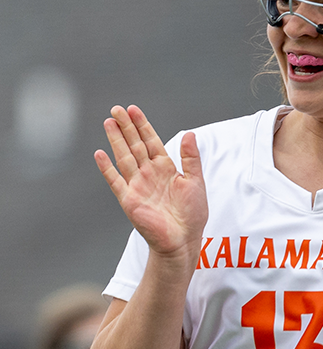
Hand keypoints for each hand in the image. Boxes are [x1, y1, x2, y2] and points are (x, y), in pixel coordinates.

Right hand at [94, 105, 206, 261]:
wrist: (183, 239)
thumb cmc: (192, 213)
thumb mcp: (195, 181)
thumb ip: (191, 158)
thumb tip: (190, 133)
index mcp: (166, 168)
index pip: (151, 141)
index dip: (143, 126)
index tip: (134, 110)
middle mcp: (149, 174)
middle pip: (135, 145)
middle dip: (126, 127)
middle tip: (116, 109)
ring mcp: (137, 185)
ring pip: (124, 157)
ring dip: (116, 140)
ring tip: (108, 122)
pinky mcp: (129, 199)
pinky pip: (116, 180)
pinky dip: (107, 168)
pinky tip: (100, 154)